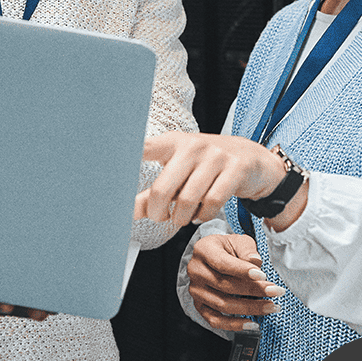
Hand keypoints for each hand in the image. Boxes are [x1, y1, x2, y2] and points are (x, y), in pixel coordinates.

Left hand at [136, 132, 285, 228]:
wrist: (252, 159)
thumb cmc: (206, 167)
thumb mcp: (179, 173)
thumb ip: (153, 193)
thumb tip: (130, 212)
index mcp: (173, 142)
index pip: (145, 148)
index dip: (128, 157)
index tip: (108, 170)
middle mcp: (193, 146)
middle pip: (162, 188)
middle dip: (157, 211)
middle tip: (160, 217)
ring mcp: (216, 156)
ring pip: (188, 200)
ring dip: (181, 217)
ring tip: (182, 218)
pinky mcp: (235, 169)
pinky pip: (212, 202)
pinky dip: (203, 216)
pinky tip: (200, 215)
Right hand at [186, 233, 285, 332]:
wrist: (214, 257)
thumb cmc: (228, 248)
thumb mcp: (239, 241)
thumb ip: (247, 250)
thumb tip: (255, 261)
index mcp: (203, 250)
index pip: (223, 263)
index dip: (243, 271)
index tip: (263, 276)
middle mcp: (196, 271)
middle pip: (225, 286)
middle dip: (254, 290)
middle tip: (275, 291)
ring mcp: (196, 290)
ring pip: (223, 305)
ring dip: (250, 308)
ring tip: (271, 306)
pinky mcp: (199, 306)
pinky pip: (215, 320)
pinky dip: (234, 325)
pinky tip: (252, 323)